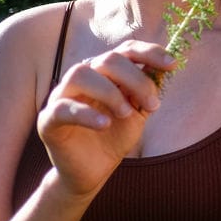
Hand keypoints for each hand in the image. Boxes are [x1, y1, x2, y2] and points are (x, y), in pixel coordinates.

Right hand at [37, 41, 173, 197]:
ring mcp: (62, 95)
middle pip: (108, 59)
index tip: (172, 65)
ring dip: (110, 92)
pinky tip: (105, 124)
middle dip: (136, 79)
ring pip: (81, 74)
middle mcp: (83, 76)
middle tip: (152, 104)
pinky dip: (86, 114)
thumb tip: (163, 69)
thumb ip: (147, 90)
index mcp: (104, 71)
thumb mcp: (138, 111)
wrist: (93, 171)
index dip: (149, 52)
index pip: (126, 49)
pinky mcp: (48, 119)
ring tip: (126, 113)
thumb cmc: (115, 135)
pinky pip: (63, 108)